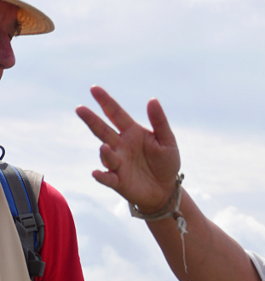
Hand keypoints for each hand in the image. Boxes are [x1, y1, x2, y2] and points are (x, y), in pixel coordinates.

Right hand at [76, 86, 180, 212]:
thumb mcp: (167, 141)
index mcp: (132, 132)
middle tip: (80, 109)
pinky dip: (101, 176)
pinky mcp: (118, 181)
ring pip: (106, 154)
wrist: (166, 190)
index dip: (105, 101)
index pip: (116, 113)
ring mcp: (117, 163)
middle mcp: (120, 145)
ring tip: (105, 147)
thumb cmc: (166, 163)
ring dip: (104, 152)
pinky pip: (107, 178)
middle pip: (103, 130)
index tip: (94, 89)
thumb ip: (160, 122)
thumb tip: (152, 100)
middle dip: (91, 120)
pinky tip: (96, 173)